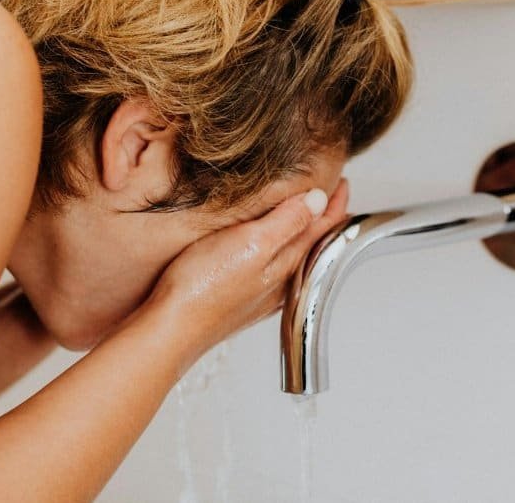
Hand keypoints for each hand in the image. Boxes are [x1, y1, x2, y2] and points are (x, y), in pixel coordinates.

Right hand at [143, 179, 350, 359]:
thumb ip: (287, 222)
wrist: (172, 329)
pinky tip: (267, 250)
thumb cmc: (204, 288)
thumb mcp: (252, 243)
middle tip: (331, 195)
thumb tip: (319, 199)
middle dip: (322, 217)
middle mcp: (280, 280)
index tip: (343, 183)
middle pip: (312, 243)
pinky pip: (271, 268)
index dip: (335, 203)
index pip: (323, 228)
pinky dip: (279, 250)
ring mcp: (261, 292)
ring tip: (304, 216)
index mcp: (287, 262)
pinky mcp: (241, 298)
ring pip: (293, 257)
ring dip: (302, 234)